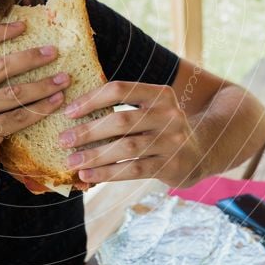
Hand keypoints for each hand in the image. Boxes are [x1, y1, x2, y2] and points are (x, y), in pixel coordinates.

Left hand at [57, 81, 202, 187]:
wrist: (202, 152)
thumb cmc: (161, 130)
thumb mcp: (151, 110)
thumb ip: (124, 108)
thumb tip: (75, 117)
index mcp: (160, 94)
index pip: (120, 89)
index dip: (91, 99)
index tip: (68, 112)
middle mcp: (169, 114)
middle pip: (121, 120)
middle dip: (88, 131)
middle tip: (63, 140)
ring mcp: (172, 141)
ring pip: (126, 147)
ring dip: (94, 156)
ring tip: (72, 162)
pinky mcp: (172, 165)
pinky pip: (134, 169)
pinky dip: (107, 173)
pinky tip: (88, 175)